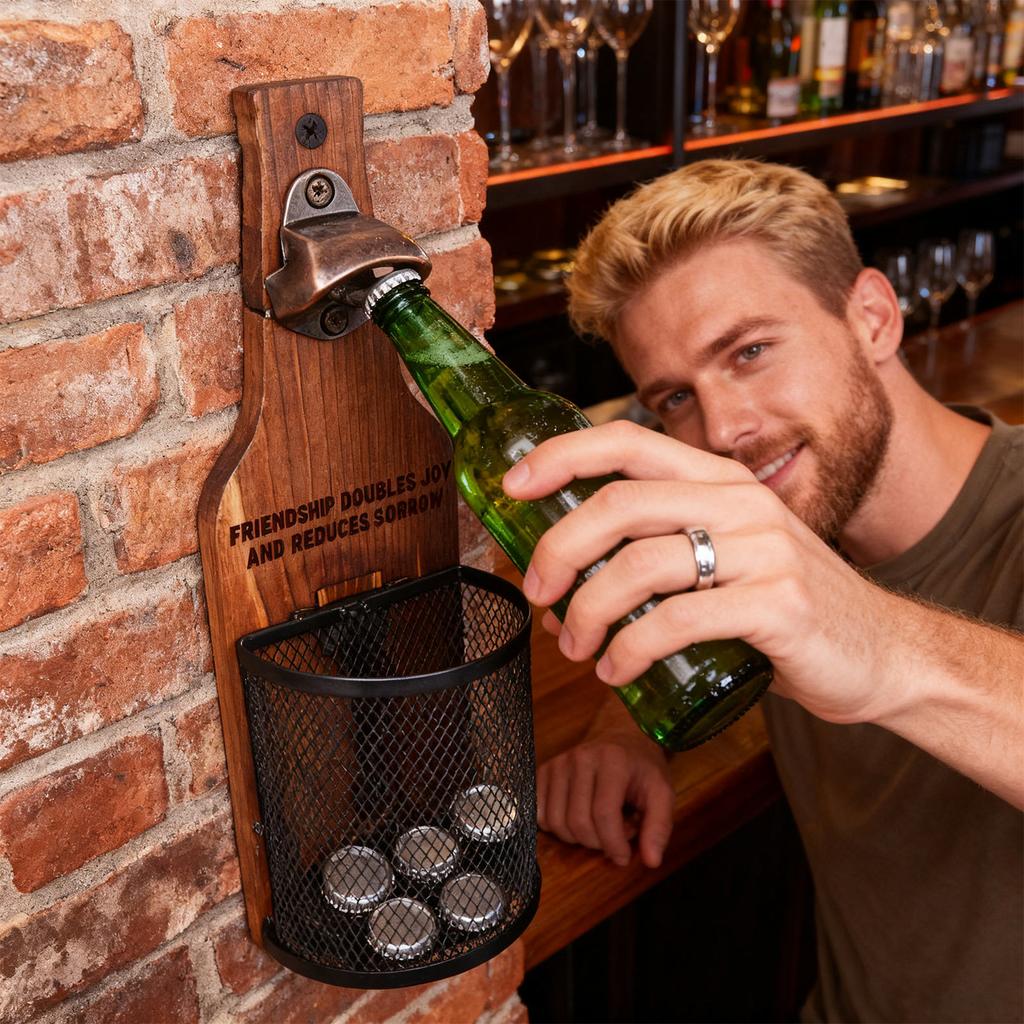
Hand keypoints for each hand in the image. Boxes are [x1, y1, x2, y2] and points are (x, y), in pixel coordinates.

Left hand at [503, 421, 904, 726]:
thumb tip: (569, 571)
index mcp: (722, 481)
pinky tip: (616, 671)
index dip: (561, 456)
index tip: (513, 486)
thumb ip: (664, 545)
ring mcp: (763, 551)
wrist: (881, 654)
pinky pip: (677, 621)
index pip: (629, 441)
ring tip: (574, 646)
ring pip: (641, 565)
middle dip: (560, 549)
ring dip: (588, 611)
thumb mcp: (728, 554)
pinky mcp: (777, 605)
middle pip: (620, 504)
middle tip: (538, 592)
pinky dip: (630, 650)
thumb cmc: (784, 606)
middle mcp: (742, 503)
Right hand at [537, 720, 673, 867]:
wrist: (622, 738)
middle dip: (596, 843)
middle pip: (577, 821)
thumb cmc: (642, 769)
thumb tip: (652, 862)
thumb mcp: (662, 794)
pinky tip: (576, 820)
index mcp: (612, 761)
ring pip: (555, 821)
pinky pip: (539, 813)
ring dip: (577, 837)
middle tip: (613, 837)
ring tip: (598, 825)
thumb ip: (659, 827)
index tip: (624, 856)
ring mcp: (558, 763)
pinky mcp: (544, 770)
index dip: (613, 844)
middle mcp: (580, 757)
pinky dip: (556, 827)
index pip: (604, 814)